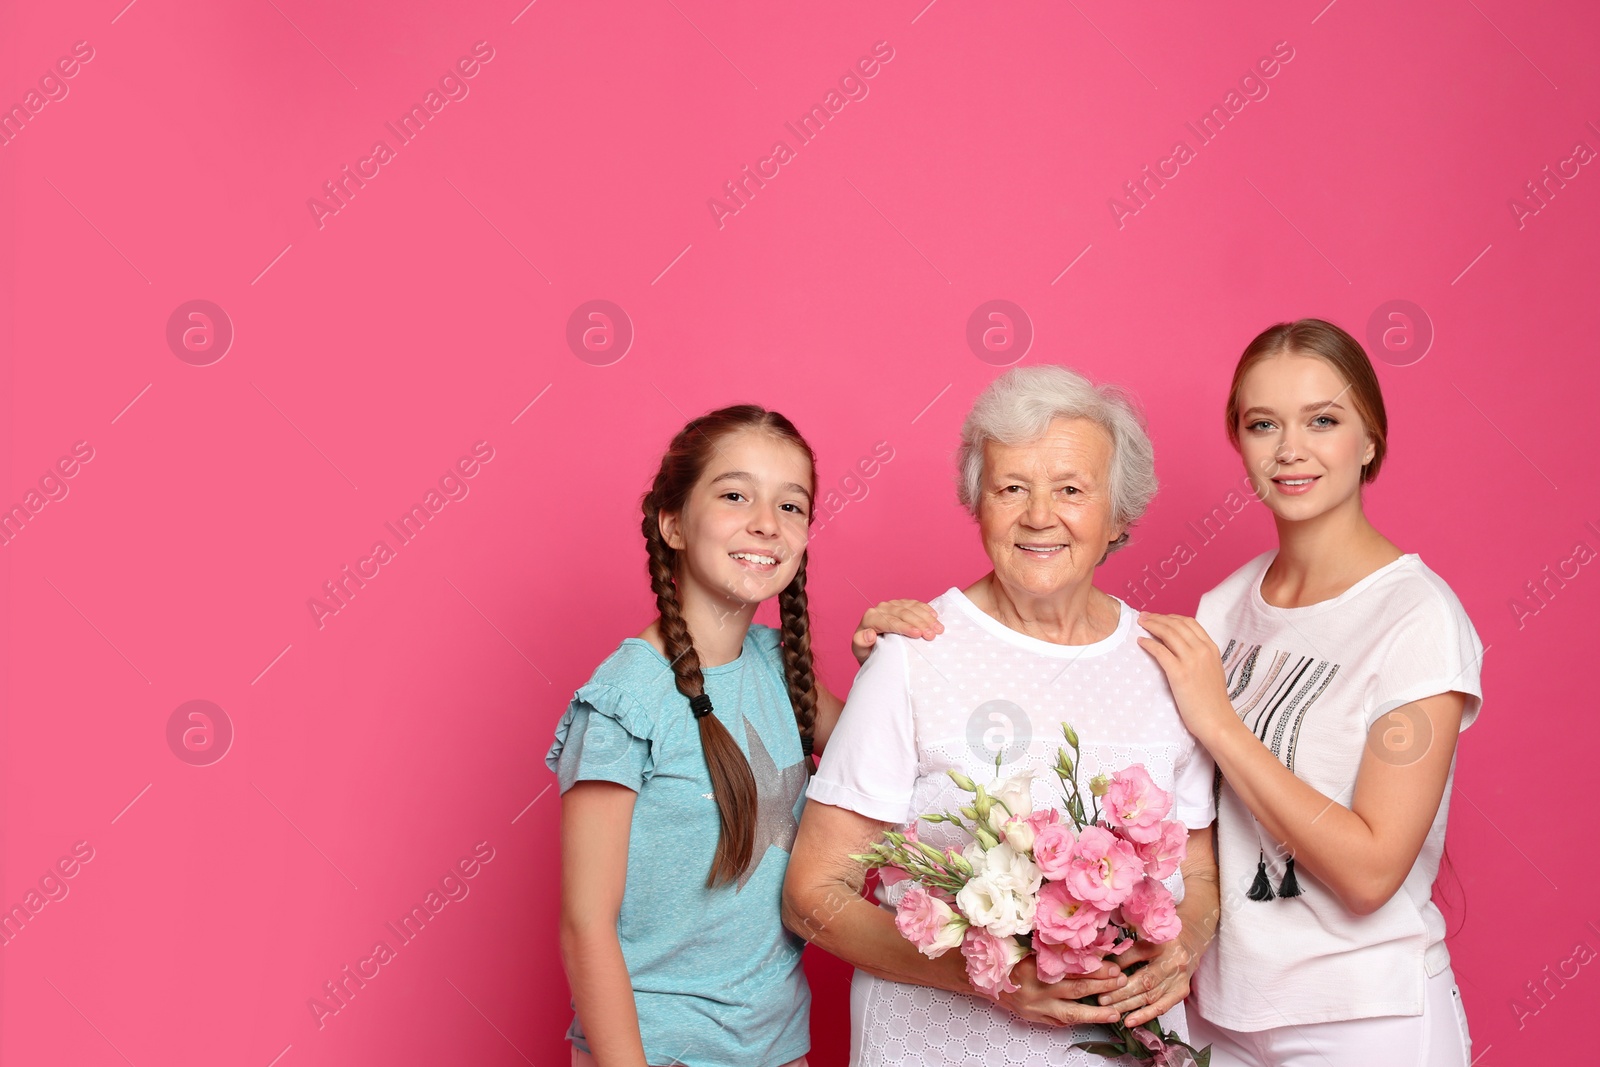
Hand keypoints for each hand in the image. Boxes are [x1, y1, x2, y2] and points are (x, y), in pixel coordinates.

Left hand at [852, 599, 942, 663]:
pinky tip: (935, 616)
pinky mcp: (902, 603)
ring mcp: (892, 604)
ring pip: (911, 608)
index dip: (905, 627)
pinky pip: (915, 604)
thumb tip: (869, 634)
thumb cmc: (868, 651)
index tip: (918, 635)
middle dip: (919, 623)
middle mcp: (881, 608)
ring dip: (926, 618)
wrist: (873, 646)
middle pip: (903, 613)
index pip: (889, 621)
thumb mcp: (861, 652)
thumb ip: (860, 643)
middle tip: (932, 635)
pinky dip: (926, 609)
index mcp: (870, 618)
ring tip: (938, 629)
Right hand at [994, 955, 1127, 1027]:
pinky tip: (1094, 1020)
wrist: (982, 978)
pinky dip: (1078, 1021)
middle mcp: (1036, 989)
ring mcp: (1036, 1007)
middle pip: (1075, 989)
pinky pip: (1060, 1022)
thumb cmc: (1006, 957)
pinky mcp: (1035, 1018)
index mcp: (1033, 966)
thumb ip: (1051, 948)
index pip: (1070, 968)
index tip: (1113, 965)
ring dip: (1096, 1012)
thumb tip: (1085, 945)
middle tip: (1121, 980)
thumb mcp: (1025, 946)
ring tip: (1116, 1011)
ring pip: (1071, 1012)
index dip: (1093, 967)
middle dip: (1101, 986)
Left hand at [1099, 934, 1200, 1027]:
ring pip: (1150, 996)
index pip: (1137, 953)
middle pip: (1144, 979)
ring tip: (1110, 1009)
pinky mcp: (1181, 992)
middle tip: (1102, 998)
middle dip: (1120, 991)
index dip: (1118, 963)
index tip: (1101, 972)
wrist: (1188, 942)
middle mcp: (1173, 961)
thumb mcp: (1145, 931)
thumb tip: (1102, 956)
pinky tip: (1130, 1021)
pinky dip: (1144, 1015)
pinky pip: (1162, 1007)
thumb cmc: (1162, 937)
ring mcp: (1179, 978)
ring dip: (1128, 1005)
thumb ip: (1126, 941)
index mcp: (1163, 941)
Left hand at [1136, 613, 1232, 740]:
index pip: (1190, 623)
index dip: (1172, 616)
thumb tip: (1179, 646)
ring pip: (1168, 634)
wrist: (1217, 720)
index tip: (1159, 617)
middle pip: (1176, 625)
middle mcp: (1202, 650)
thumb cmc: (1212, 700)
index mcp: (1211, 648)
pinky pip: (1160, 651)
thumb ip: (1199, 656)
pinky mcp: (1179, 674)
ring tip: (1141, 624)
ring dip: (1152, 626)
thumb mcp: (1211, 670)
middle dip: (1158, 618)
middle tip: (1144, 616)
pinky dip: (1149, 644)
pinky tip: (1141, 642)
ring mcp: (1191, 661)